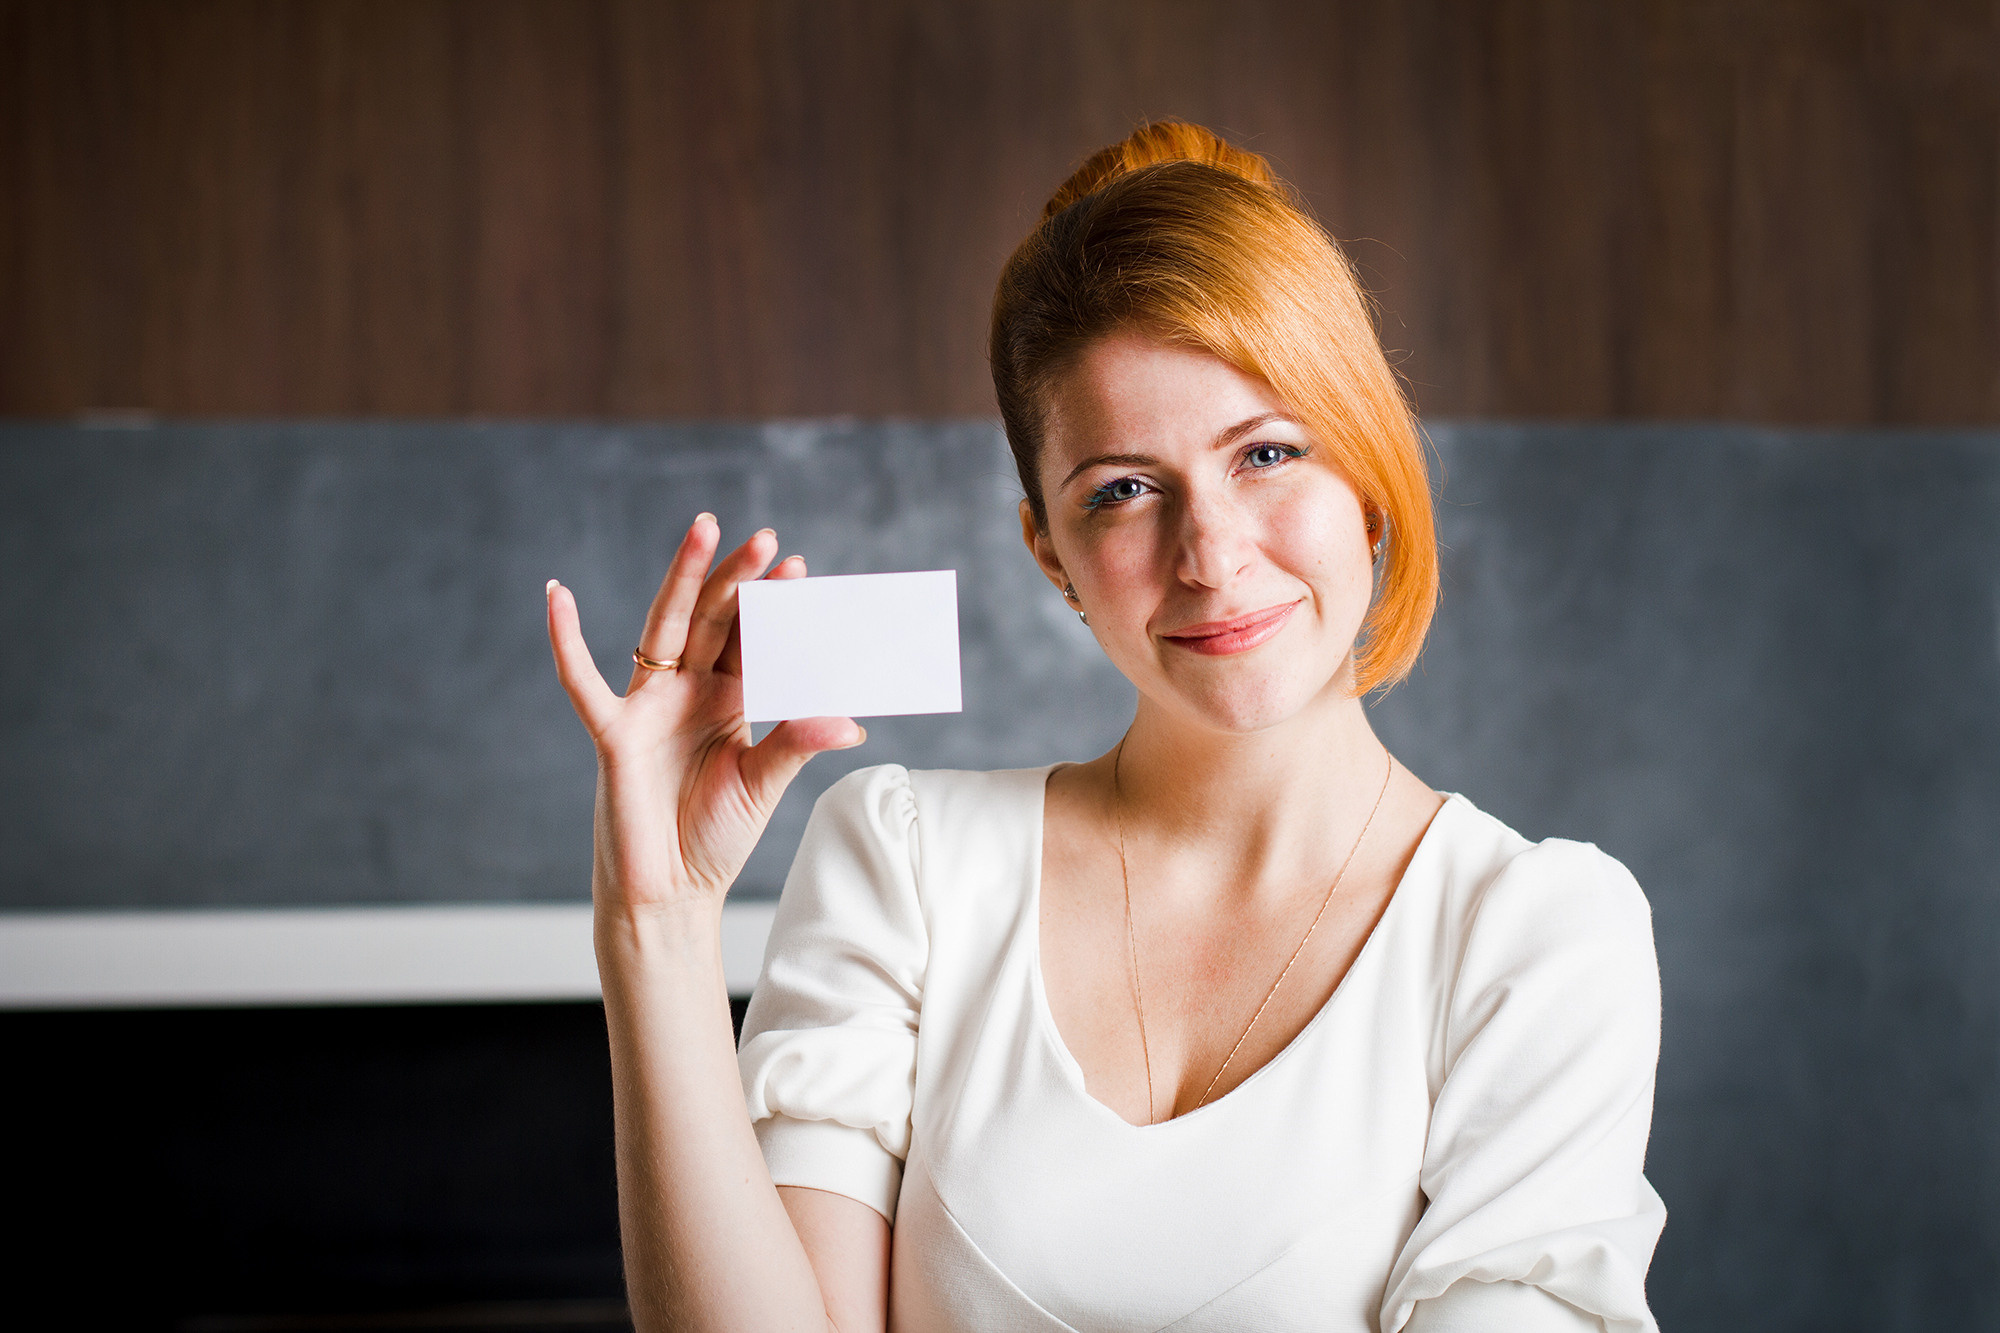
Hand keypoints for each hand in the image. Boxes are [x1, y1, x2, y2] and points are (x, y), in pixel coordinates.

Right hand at [546, 515, 863, 915]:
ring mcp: (649, 706)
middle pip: (715, 619)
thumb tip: (851, 722)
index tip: (800, 569)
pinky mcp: (614, 733)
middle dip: (738, 578)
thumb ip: (797, 743)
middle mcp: (688, 690)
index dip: (773, 606)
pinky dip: (564, 641)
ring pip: (665, 627)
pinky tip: (557, 596)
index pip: (754, 638)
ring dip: (683, 578)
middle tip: (766, 537)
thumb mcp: (763, 781)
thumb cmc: (715, 834)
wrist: (672, 891)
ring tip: (704, 530)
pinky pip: (581, 682)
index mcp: (728, 697)